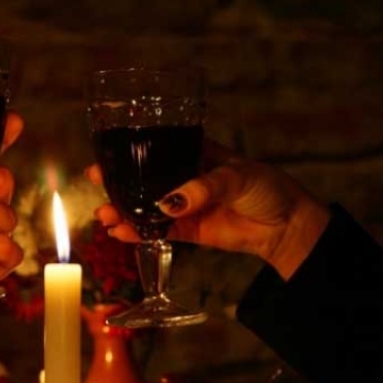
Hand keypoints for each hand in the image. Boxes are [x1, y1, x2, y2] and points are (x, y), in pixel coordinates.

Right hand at [86, 140, 330, 279]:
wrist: (286, 226)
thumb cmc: (266, 188)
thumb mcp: (236, 177)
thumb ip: (202, 188)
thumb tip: (169, 203)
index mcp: (195, 154)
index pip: (156, 149)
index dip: (130, 152)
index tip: (106, 156)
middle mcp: (183, 178)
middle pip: (143, 179)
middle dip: (118, 182)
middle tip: (96, 184)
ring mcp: (183, 206)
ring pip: (145, 207)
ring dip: (123, 210)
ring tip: (105, 215)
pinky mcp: (187, 230)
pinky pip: (157, 231)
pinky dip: (138, 233)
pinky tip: (120, 233)